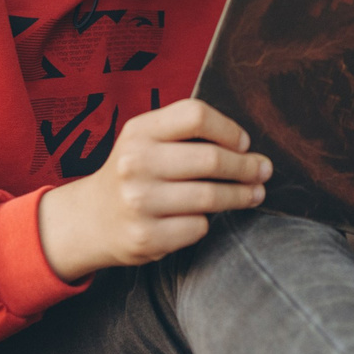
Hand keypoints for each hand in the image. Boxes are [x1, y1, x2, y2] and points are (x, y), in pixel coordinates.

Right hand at [34, 98, 270, 282]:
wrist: (90, 219)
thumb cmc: (133, 172)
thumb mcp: (146, 140)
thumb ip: (186, 134)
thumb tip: (246, 148)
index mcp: (138, 131)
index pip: (195, 116)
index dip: (228, 129)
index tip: (244, 143)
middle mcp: (135, 163)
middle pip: (211, 160)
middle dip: (246, 167)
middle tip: (263, 171)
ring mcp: (138, 202)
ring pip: (210, 198)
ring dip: (241, 196)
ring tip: (254, 194)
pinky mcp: (145, 237)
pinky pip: (198, 227)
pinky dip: (207, 223)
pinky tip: (204, 218)